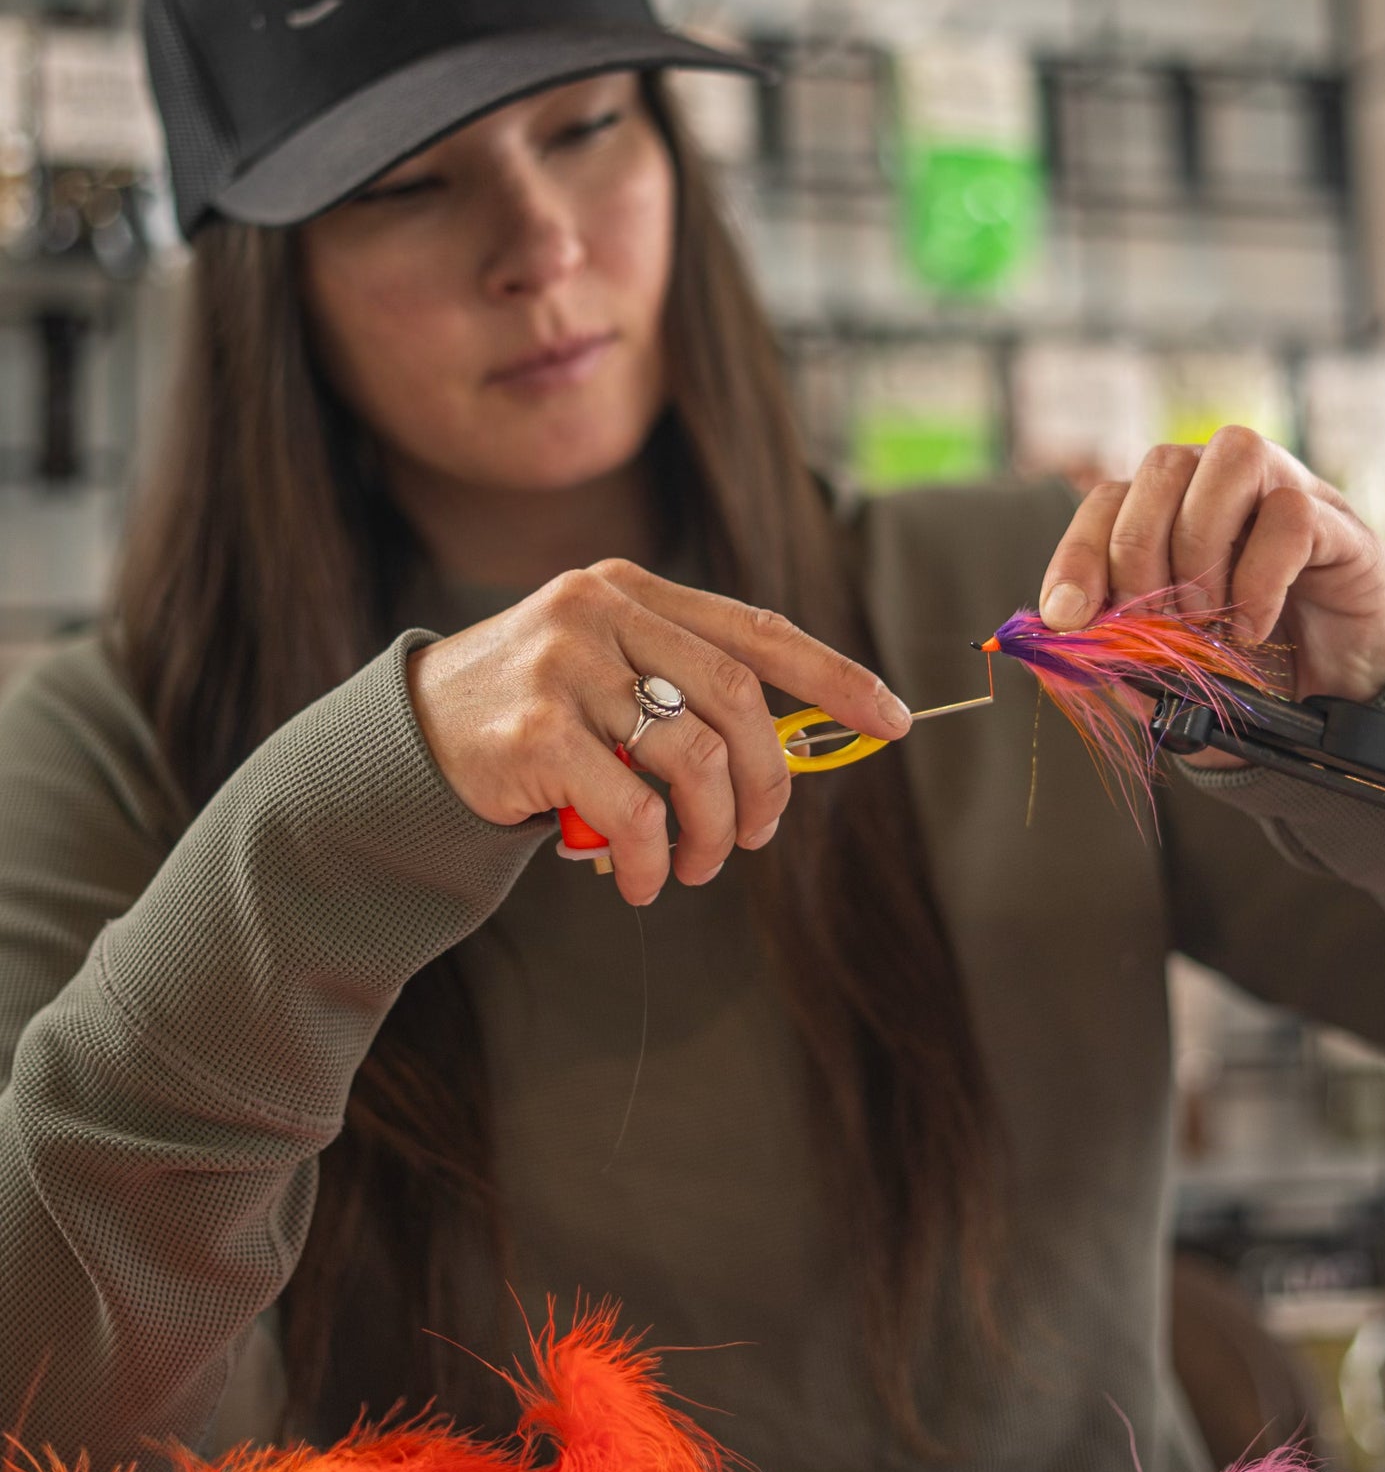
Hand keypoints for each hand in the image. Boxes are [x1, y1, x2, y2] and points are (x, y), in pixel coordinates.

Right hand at [405, 559, 911, 905]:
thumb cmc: (530, 718)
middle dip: (768, 783)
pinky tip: (638, 881)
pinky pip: (633, 810)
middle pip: (737, 702)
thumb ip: (681, 692)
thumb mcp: (605, 676)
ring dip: (710, 834)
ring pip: (694, 762)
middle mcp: (599, 611)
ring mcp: (565, 665)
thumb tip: (792, 751)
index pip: (755, 630)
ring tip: (694, 865)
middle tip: (757, 836)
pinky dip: (650, 859)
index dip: (833, 678)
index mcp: (630, 591)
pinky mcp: (534, 729)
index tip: (891, 719)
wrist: (406, 742)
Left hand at [1037, 427, 1384, 705]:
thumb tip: (1069, 637)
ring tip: (1207, 619)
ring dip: (1202, 546)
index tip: (1067, 617)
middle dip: (1140, 553)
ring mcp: (1287, 493)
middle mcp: (1226, 486)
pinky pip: (1292, 514)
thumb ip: (1122, 653)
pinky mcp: (1341, 526)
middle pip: (1163, 466)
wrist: (1343, 699)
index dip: (1078, 555)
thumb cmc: (1251, 673)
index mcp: (1174, 513)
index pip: (1108, 501)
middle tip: (1157, 626)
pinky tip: (1253, 628)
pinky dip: (1259, 578)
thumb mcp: (1171, 673)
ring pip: (1231, 458)